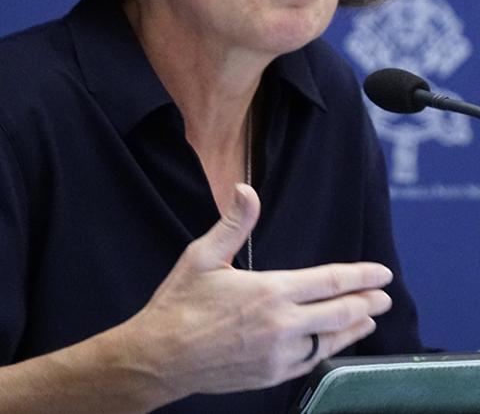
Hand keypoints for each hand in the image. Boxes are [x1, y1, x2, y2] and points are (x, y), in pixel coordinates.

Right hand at [125, 184, 392, 403]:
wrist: (159, 358)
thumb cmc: (179, 304)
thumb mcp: (202, 256)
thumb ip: (233, 224)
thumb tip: (248, 190)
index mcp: (269, 292)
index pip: (329, 281)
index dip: (360, 276)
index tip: (382, 273)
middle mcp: (281, 326)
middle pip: (339, 312)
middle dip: (367, 302)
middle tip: (385, 296)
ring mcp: (278, 355)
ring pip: (329, 340)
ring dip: (354, 328)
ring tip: (370, 319)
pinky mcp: (270, 375)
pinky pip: (310, 361)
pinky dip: (328, 349)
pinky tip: (332, 343)